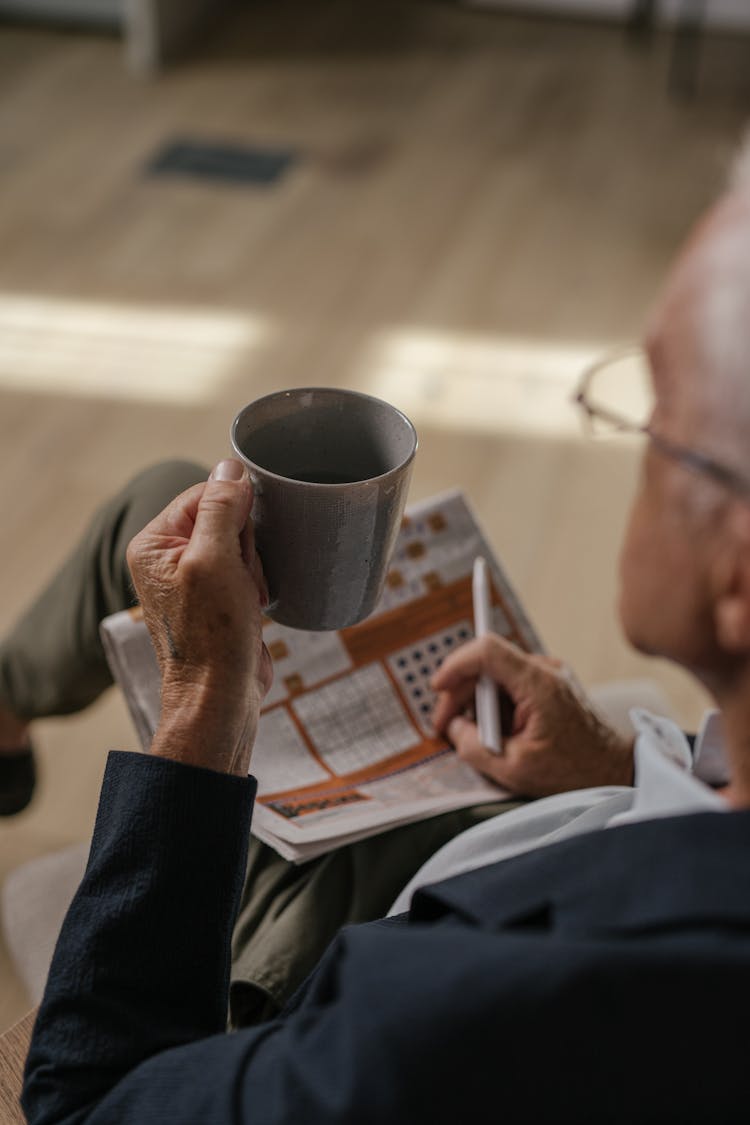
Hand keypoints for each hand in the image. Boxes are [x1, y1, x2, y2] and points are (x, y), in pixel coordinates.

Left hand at [127, 459, 272, 776]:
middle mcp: (167, 557)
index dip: (234, 513)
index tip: (240, 547)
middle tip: (242, 580)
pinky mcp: (216, 597)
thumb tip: (231, 465)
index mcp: (153, 542)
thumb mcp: (215, 560)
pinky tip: (254, 605)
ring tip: (248, 598)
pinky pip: (246, 568)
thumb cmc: (212, 633)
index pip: (204, 493)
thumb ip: (220, 507)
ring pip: (241, 543)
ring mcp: (192, 578)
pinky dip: (257, 583)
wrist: (220, 694)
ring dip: (255, 567)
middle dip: (246, 545)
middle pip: (225, 516)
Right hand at [431, 634, 633, 796]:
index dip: (456, 664)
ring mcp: (550, 675)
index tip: (438, 687)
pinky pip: (512, 686)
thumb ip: (474, 747)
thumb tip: (453, 728)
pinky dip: (497, 706)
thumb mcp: (514, 768)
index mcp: (538, 684)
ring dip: (478, 702)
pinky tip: (497, 733)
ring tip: (475, 736)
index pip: (487, 651)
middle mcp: (545, 670)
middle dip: (460, 692)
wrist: (617, 771)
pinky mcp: (551, 685)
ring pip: (497, 676)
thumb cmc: (574, 772)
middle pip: (487, 664)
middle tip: (445, 726)